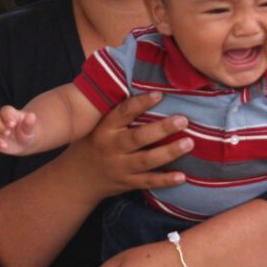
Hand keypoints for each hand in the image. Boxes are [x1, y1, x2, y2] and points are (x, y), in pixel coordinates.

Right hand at [0, 105, 37, 155]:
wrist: (24, 142)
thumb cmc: (28, 132)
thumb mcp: (30, 129)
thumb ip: (30, 123)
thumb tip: (31, 116)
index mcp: (11, 114)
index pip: (5, 110)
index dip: (7, 116)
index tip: (12, 124)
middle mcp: (0, 120)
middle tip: (8, 133)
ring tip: (5, 145)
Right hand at [67, 92, 192, 198]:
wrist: (76, 179)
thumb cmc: (92, 144)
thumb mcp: (95, 125)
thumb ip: (116, 111)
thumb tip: (141, 83)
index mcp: (104, 129)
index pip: (122, 113)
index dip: (141, 103)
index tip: (160, 94)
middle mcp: (111, 148)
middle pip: (138, 138)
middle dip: (162, 129)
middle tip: (183, 120)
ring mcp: (120, 167)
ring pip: (146, 160)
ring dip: (169, 152)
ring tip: (189, 143)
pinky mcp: (127, 183)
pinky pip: (148, 182)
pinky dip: (165, 180)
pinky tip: (182, 176)